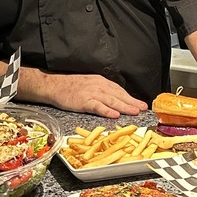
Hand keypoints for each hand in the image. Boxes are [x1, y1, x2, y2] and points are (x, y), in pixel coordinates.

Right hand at [7, 67, 147, 118]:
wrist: (53, 85)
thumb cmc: (70, 86)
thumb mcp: (89, 83)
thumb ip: (101, 90)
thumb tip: (114, 99)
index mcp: (101, 81)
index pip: (119, 90)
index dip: (131, 97)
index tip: (140, 104)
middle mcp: (99, 86)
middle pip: (119, 95)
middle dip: (132, 102)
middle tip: (143, 109)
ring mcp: (91, 93)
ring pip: (112, 100)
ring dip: (125, 106)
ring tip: (134, 112)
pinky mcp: (83, 101)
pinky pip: (98, 106)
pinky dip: (107, 110)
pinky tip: (115, 115)